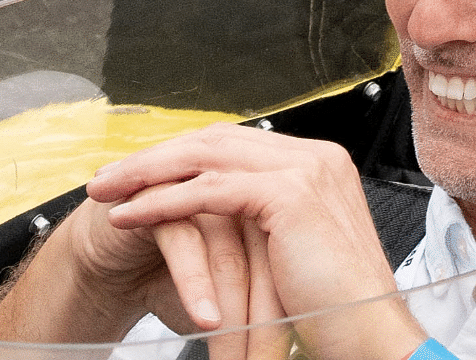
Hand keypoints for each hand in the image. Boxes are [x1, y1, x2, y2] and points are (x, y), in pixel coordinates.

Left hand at [88, 123, 425, 359]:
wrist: (369, 334)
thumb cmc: (337, 307)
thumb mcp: (297, 251)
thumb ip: (266, 223)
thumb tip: (221, 217)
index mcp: (320, 164)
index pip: (236, 143)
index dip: (183, 156)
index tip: (139, 175)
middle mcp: (316, 157)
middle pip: (217, 140)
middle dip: (156, 157)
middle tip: (108, 177)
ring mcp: (306, 170)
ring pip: (207, 158)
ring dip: (147, 174)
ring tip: (105, 192)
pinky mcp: (288, 195)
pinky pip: (208, 191)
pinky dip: (162, 201)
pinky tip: (130, 215)